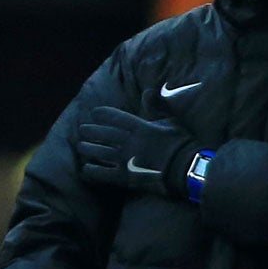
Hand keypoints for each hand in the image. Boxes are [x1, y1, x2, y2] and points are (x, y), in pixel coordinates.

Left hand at [78, 106, 197, 197]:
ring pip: (100, 152)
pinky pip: (103, 173)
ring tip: (81, 146)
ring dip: (88, 148)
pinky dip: (93, 171)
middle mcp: (129, 142)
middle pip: (104, 134)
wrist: (186, 169)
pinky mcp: (125, 177)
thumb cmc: (181, 143)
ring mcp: (126, 160)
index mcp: (140, 127)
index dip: (103, 114)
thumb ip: (156, 106)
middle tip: (82, 129)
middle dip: (91, 131)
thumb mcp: (170, 120)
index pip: (115, 118)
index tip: (94, 113)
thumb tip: (148, 90)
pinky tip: (86, 168)